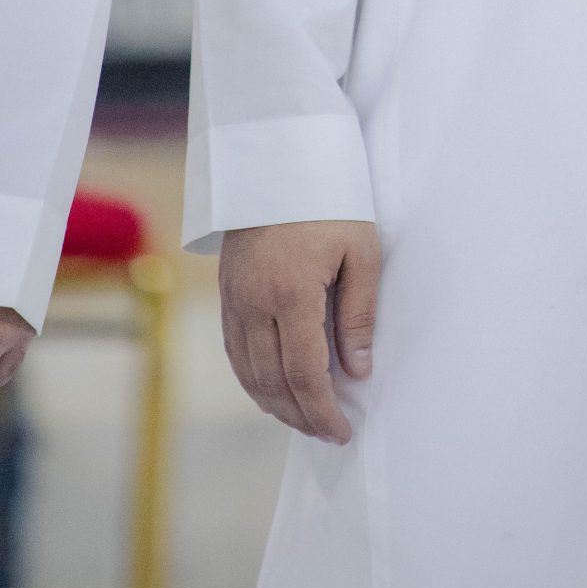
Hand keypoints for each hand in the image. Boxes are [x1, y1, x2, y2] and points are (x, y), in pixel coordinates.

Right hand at [219, 220, 380, 444]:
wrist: (277, 156)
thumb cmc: (330, 198)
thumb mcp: (360, 249)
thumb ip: (358, 314)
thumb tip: (358, 371)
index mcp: (291, 294)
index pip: (305, 374)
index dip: (323, 411)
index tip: (343, 431)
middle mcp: (254, 303)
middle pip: (273, 382)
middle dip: (301, 416)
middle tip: (327, 432)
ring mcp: (234, 299)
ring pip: (247, 373)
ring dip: (275, 404)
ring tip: (305, 418)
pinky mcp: (226, 292)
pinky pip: (234, 351)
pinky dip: (252, 379)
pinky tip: (272, 388)